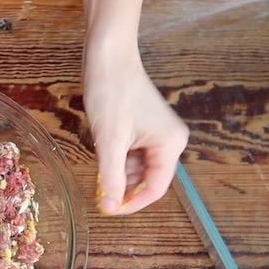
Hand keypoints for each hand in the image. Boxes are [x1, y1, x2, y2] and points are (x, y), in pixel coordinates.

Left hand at [83, 46, 187, 214]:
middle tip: (97, 188)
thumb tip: (109, 207)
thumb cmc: (112, 94)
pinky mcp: (144, 126)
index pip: (155, 189)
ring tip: (99, 161)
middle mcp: (170, 141)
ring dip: (117, 171)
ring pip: (137, 167)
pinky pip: (132, 152)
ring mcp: (157, 133)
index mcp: (170, 145)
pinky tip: (102, 150)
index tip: (108, 210)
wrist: (108, 59)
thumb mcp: (109, 142)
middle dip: (122, 185)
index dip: (131, 203)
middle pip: (147, 178)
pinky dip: (117, 157)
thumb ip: (110, 177)